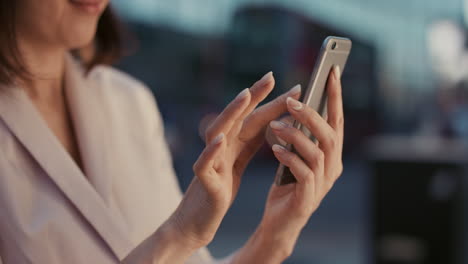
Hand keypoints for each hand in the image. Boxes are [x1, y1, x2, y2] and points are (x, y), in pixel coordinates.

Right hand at [168, 72, 301, 249]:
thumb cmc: (218, 191)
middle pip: (237, 117)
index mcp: (233, 144)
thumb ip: (250, 143)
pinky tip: (220, 139)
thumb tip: (271, 123)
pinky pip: (203, 164)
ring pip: (217, 131)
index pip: (255, 119)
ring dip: (230, 113)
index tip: (295, 88)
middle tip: (271, 77)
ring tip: (244, 96)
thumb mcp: (237, 163)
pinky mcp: (203, 182)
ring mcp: (211, 162)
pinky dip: (211, 151)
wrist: (197, 222)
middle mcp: (221, 147)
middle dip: (253, 96)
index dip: (273, 103)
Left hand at [247, 66, 343, 261]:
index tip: (332, 71)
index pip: (337, 120)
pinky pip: (303, 173)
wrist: (279, 222)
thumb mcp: (295, 155)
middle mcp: (332, 167)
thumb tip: (297, 102)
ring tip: (275, 126)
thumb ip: (301, 135)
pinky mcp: (308, 198)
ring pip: (318, 151)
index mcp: (331, 154)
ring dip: (295, 135)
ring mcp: (322, 184)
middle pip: (330, 133)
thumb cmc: (287, 185)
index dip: (336, 96)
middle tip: (292, 101)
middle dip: (312, 114)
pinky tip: (275, 150)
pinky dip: (289, 158)